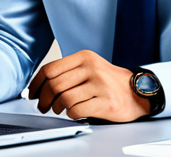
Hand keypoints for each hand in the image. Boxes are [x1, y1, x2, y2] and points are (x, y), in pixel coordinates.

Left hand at [27, 50, 150, 121]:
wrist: (137, 91)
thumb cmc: (109, 81)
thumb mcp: (89, 67)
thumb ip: (66, 72)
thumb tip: (39, 87)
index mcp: (84, 57)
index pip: (50, 69)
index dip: (37, 83)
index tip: (33, 93)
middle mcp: (92, 68)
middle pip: (55, 84)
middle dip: (44, 99)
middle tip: (43, 105)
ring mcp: (100, 85)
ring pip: (64, 98)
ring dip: (58, 107)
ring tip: (60, 108)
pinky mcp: (106, 102)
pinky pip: (77, 110)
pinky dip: (71, 114)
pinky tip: (75, 112)